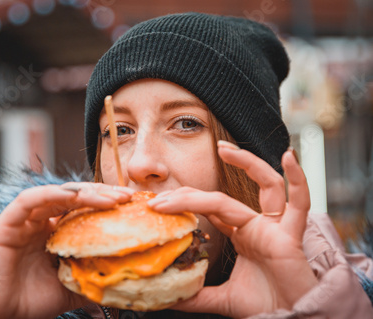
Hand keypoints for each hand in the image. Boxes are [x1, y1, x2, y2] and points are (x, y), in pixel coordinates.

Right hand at [0, 182, 133, 318]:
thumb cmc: (30, 302)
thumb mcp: (70, 287)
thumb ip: (91, 278)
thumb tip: (123, 279)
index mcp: (53, 232)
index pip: (82, 208)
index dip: (106, 202)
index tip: (131, 204)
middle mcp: (39, 222)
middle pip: (73, 197)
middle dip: (102, 193)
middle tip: (126, 196)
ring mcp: (23, 220)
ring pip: (56, 194)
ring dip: (84, 193)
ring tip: (110, 198)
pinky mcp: (7, 223)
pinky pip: (30, 200)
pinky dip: (53, 194)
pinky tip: (76, 197)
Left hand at [148, 142, 317, 317]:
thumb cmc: (267, 306)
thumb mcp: (223, 299)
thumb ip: (198, 296)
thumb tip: (169, 300)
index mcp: (241, 235)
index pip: (210, 209)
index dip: (185, 204)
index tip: (157, 204)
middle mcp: (256, 226)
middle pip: (223, 197)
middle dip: (194, 191)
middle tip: (164, 193)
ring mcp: (274, 227)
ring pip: (265, 185)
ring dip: (247, 162)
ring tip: (223, 148)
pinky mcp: (291, 236)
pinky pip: (299, 203)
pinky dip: (297, 179)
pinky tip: (287, 156)